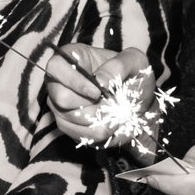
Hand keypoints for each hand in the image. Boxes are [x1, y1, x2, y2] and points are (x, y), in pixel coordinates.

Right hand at [42, 44, 157, 148]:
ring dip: (98, 120)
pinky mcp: (68, 126)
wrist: (138, 101)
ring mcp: (60, 106)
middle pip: (60, 98)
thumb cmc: (133, 75)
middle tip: (111, 103)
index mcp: (71, 59)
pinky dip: (99, 132)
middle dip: (89, 105)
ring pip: (70, 120)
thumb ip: (119, 66)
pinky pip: (79, 135)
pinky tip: (111, 123)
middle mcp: (60, 82)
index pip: (56, 67)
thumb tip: (100, 81)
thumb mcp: (135, 61)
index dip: (74, 81)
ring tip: (115, 112)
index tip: (97, 92)